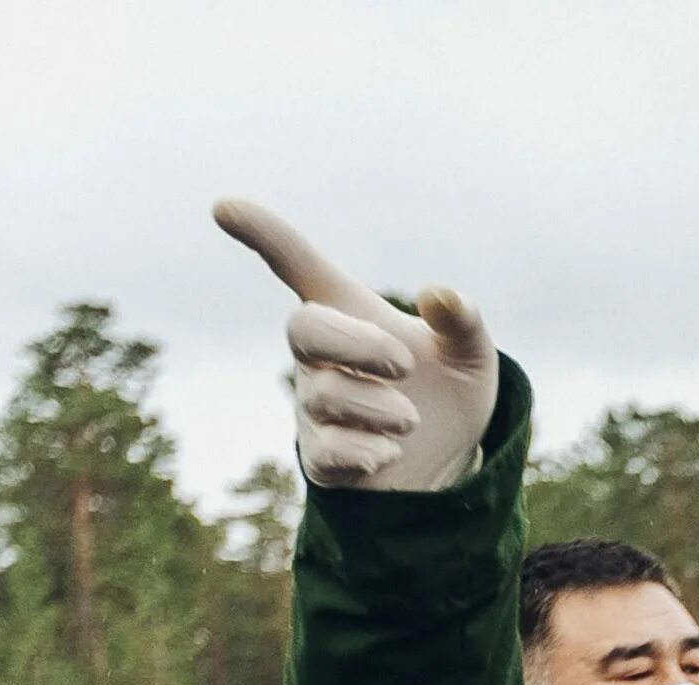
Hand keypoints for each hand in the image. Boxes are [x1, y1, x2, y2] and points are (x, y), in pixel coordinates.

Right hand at [213, 199, 497, 491]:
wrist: (451, 464)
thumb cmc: (449, 396)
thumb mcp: (472, 357)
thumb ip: (463, 322)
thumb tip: (439, 296)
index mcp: (352, 315)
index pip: (297, 267)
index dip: (265, 236)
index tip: (226, 206)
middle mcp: (321, 355)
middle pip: (303, 328)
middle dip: (357, 345)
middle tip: (406, 366)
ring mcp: (314, 405)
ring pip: (329, 395)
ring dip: (384, 409)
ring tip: (410, 420)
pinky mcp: (318, 457)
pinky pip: (329, 450)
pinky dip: (370, 451)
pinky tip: (389, 453)